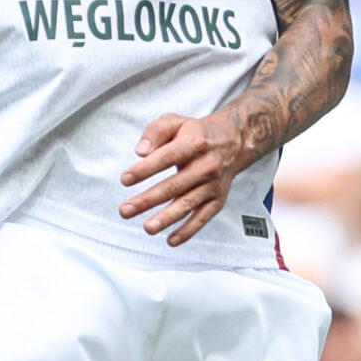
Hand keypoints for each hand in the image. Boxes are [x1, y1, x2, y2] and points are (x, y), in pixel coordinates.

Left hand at [120, 110, 258, 245]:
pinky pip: (203, 218)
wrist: (234, 141)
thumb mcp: (176, 121)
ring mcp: (213, 185)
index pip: (166, 158)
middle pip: (174, 185)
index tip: (125, 179)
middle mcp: (205, 166)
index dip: (145, 169)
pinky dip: (188, 231)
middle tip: (126, 210)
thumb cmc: (197, 133)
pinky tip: (171, 239)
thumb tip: (140, 151)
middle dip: (148, 200)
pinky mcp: (218, 199)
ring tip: (147, 227)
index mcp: (194, 143)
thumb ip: (155, 131)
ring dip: (167, 218)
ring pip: (188, 204)